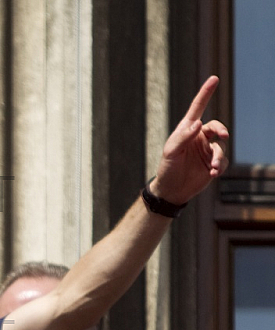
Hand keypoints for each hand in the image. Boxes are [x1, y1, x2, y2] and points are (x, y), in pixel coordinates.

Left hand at [152, 75, 229, 204]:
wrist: (171, 190)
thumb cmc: (167, 168)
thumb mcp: (171, 152)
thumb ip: (184, 136)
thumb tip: (199, 123)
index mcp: (187, 130)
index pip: (197, 108)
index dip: (205, 93)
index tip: (214, 78)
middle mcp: (199, 137)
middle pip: (216, 127)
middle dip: (220, 130)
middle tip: (222, 135)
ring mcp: (207, 150)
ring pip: (220, 147)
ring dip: (217, 157)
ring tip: (211, 167)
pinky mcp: (213, 164)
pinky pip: (223, 161)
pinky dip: (219, 166)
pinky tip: (212, 173)